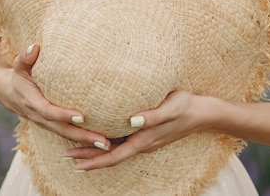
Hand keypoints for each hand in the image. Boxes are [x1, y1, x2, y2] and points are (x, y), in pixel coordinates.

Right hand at [0, 44, 110, 150]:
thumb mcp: (19, 65)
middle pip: (62, 130)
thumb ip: (25, 57)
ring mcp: (45, 124)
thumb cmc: (19, 75)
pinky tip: (99, 142)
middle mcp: (39, 116)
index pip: (48, 111)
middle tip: (103, 142)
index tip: (81, 117)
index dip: (63, 115)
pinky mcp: (52, 125)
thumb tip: (35, 48)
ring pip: (66, 136)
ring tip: (107, 145)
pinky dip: (82, 141)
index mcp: (32, 101)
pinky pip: (67, 135)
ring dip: (86, 142)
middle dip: (82, 137)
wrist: (9, 93)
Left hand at [64, 90, 212, 170]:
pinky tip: (101, 134)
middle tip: (66, 154)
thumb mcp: (170, 108)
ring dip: (96, 150)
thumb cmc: (185, 106)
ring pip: (116, 149)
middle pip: (110, 155)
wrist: (202, 112)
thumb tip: (132, 121)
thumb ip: (152, 115)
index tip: (76, 163)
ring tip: (76, 145)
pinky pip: (123, 141)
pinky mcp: (146, 132)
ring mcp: (144, 139)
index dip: (94, 161)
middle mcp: (142, 143)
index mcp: (144, 139)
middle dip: (88, 156)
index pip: (114, 155)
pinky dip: (108, 141)